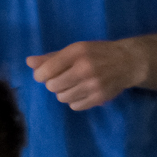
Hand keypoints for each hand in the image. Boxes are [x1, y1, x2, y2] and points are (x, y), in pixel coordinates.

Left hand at [27, 39, 144, 110]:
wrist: (128, 62)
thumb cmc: (97, 53)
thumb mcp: (75, 50)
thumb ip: (51, 57)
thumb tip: (29, 62)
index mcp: (76, 53)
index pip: (47, 70)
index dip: (40, 75)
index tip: (43, 75)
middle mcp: (85, 69)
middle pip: (52, 86)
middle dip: (53, 84)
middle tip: (62, 79)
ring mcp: (93, 85)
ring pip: (62, 97)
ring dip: (63, 93)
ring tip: (72, 85)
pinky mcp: (99, 97)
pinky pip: (74, 106)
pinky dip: (74, 100)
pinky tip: (81, 91)